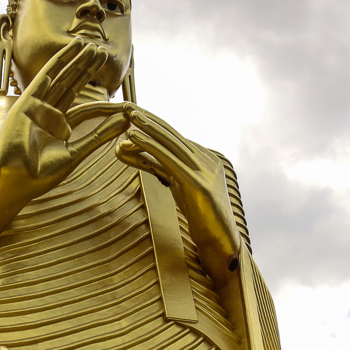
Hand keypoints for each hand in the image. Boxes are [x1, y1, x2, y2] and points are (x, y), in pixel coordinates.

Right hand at [0, 39, 130, 200]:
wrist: (17, 181)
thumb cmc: (41, 174)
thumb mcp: (76, 152)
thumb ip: (99, 135)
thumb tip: (124, 121)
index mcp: (57, 128)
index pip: (83, 108)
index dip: (101, 101)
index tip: (117, 92)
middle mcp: (48, 114)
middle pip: (71, 86)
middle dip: (86, 70)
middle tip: (102, 53)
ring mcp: (37, 106)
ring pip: (61, 77)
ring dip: (77, 60)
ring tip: (92, 46)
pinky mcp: (28, 101)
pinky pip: (46, 76)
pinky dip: (60, 61)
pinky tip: (72, 49)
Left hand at [115, 107, 240, 285]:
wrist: (222, 243)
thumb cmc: (201, 218)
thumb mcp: (180, 187)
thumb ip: (163, 169)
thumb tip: (140, 154)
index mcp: (205, 158)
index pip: (175, 137)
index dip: (153, 125)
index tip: (133, 114)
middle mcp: (207, 159)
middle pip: (173, 134)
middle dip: (149, 119)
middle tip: (127, 106)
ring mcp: (205, 170)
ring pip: (171, 142)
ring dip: (148, 127)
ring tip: (129, 115)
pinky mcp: (198, 184)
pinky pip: (169, 160)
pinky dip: (150, 146)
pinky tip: (133, 137)